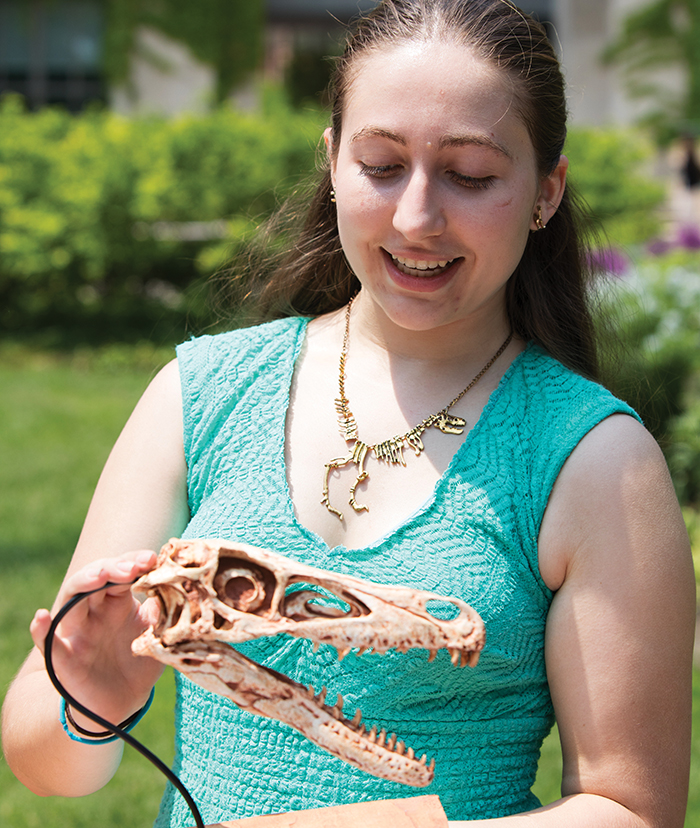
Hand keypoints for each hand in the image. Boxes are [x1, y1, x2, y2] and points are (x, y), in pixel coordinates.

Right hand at [30, 550, 163, 725]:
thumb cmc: (139, 662)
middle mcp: (94, 612)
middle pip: (94, 579)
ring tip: (98, 577)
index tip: (151, 559)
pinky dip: (40, 631)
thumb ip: (161, 614)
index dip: (133, 562)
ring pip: (71, 601)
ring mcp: (77, 633)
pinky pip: (46, 644)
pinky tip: (41, 617)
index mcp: (118, 602)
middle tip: (133, 568)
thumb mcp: (156, 636)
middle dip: (112, 568)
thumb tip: (168, 589)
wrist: (124, 703)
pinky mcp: (63, 660)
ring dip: (83, 585)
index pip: (121, 572)